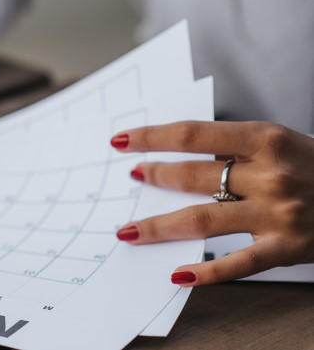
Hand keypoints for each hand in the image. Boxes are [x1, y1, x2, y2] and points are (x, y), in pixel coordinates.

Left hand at [111, 121, 313, 285]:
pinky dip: (206, 272)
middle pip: (194, 176)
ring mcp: (278, 214)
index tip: (121, 140)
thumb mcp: (283, 143)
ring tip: (130, 230)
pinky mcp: (288, 248)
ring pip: (202, 219)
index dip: (151, 136)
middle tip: (131, 178)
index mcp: (266, 139)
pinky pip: (238, 263)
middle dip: (154, 176)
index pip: (193, 134)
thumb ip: (237, 149)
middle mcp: (270, 174)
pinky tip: (177, 275)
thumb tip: (182, 157)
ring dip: (160, 225)